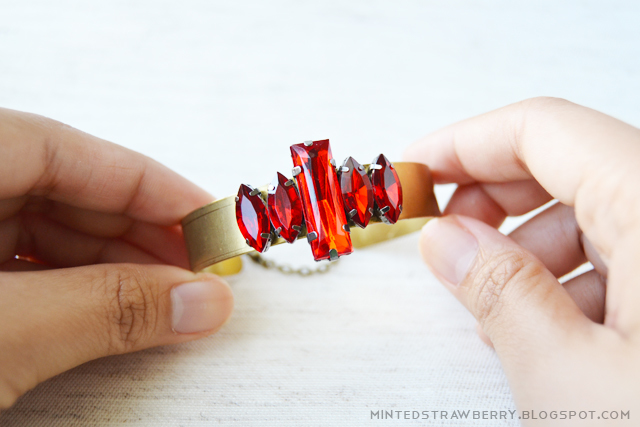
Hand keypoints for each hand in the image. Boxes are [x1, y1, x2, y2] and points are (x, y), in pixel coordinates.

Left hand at [0, 108, 232, 407]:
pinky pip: (16, 265)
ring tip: (168, 298)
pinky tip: (112, 310)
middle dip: (137, 234)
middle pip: (58, 190)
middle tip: (199, 271)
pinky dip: (69, 288)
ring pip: (39, 231)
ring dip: (111, 266)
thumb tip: (204, 302)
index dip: (147, 185)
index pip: (60, 149)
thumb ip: (104, 310)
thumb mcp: (0, 336)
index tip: (210, 219)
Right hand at [405, 97, 638, 424]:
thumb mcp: (573, 381)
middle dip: (492, 197)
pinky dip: (575, 276)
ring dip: (531, 245)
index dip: (464, 142)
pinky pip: (627, 252)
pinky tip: (553, 328)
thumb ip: (499, 292)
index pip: (544, 129)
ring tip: (495, 307)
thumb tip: (445, 240)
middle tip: (444, 240)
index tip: (415, 171)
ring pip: (597, 211)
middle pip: (570, 162)